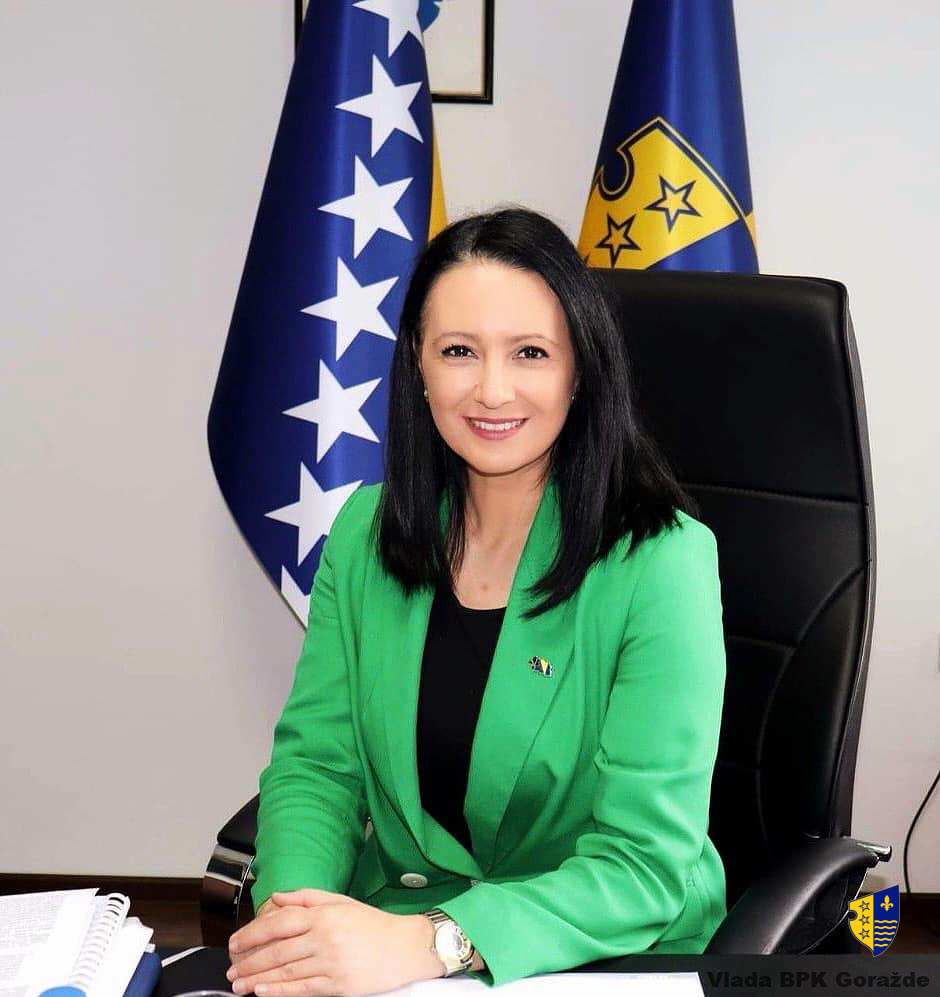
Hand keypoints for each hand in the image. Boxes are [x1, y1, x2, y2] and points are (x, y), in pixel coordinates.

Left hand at [227, 888, 443, 995]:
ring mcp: (330, 962)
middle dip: (249, 960)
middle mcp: (324, 937)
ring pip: (285, 971)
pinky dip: (279, 991)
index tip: (235, 943)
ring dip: (257, 979)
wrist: (404, 947)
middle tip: (230, 968)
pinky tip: (262, 992)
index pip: (279, 922)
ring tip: (238, 984)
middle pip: (277, 950)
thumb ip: (307, 897)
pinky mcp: (337, 985)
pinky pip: (302, 989)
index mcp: (323, 914)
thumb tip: (276, 898)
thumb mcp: (341, 901)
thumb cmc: (372, 924)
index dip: (253, 933)